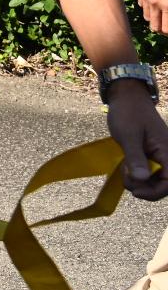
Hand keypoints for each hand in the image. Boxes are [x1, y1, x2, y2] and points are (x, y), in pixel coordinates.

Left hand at [106, 83, 167, 200]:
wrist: (126, 97)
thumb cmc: (128, 113)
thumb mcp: (128, 135)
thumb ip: (135, 158)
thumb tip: (142, 180)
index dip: (155, 192)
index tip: (135, 191)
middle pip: (164, 185)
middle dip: (145, 188)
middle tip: (126, 179)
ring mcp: (161, 156)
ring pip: (156, 180)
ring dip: (140, 182)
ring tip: (124, 171)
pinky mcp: (153, 156)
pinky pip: (150, 173)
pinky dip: (138, 175)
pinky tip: (126, 168)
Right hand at [140, 0, 167, 35]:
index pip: (166, 30)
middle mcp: (155, 2)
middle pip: (155, 26)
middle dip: (162, 29)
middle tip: (167, 26)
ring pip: (147, 16)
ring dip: (154, 18)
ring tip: (161, 16)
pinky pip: (141, 3)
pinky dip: (148, 6)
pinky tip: (155, 2)